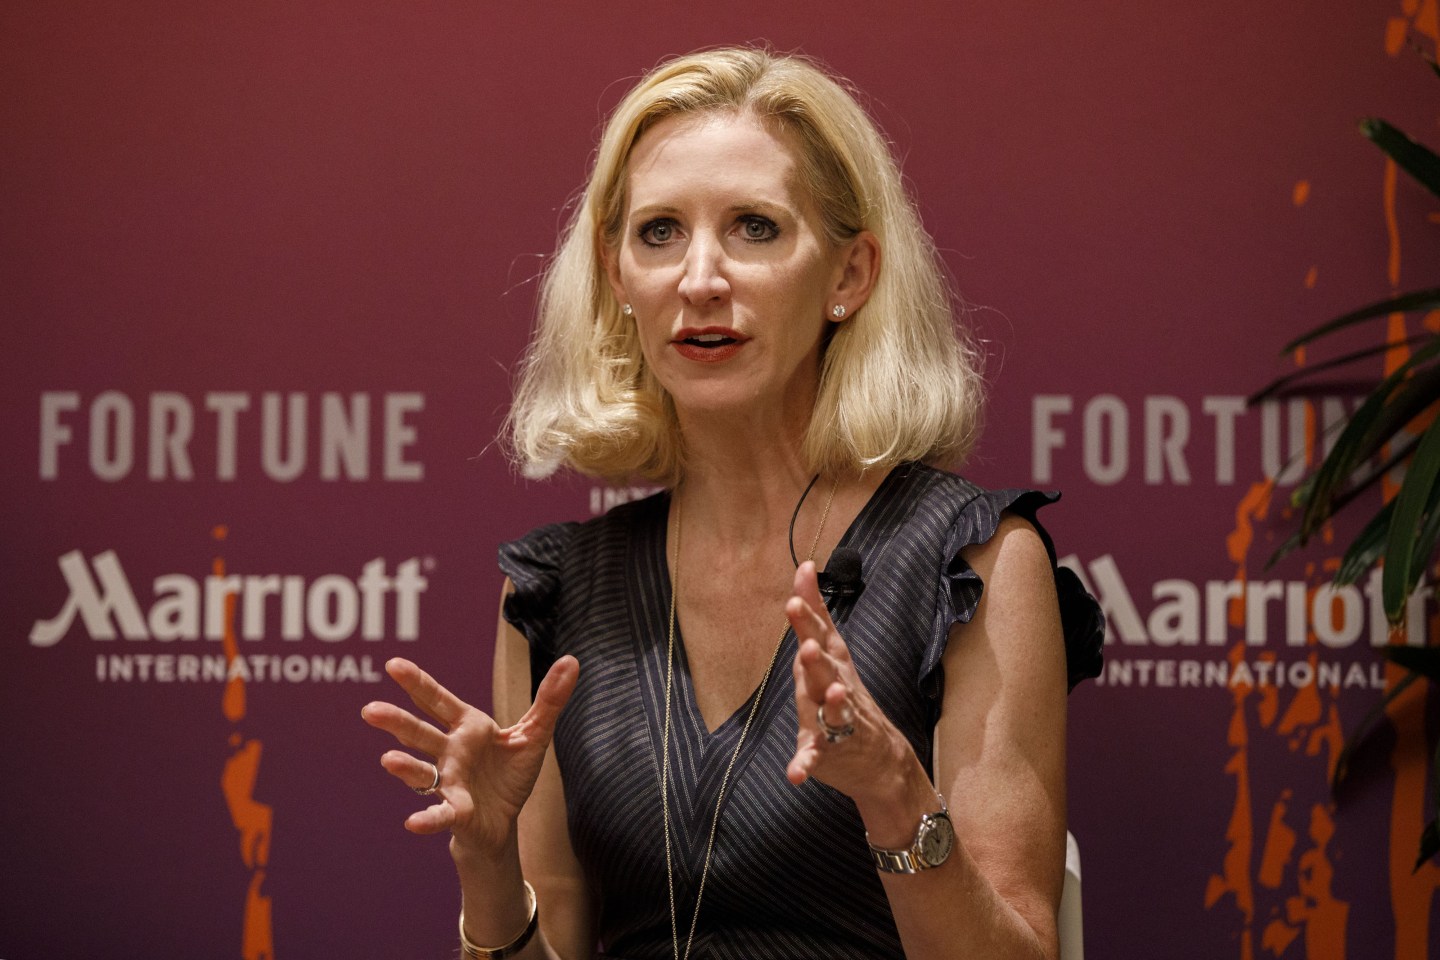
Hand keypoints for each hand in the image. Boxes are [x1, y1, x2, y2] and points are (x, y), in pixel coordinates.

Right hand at [360, 655, 577, 854]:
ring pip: (422, 772)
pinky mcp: (456, 811)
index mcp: (467, 727)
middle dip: (397, 721)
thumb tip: (572, 661)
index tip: (393, 664)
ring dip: (405, 767)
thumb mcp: (534, 735)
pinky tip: (413, 823)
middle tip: (369, 710)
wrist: (503, 822)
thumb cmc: (509, 774)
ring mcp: (450, 782)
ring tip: (387, 760)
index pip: (439, 701)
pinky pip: (439, 813)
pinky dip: (427, 818)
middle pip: (421, 733)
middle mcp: (451, 752)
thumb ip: (549, 699)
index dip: (418, 683)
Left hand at [784, 561, 907, 801]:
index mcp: (834, 664)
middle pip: (827, 669)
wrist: (880, 760)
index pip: (822, 632)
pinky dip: (805, 764)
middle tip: (809, 644)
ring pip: (833, 710)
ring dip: (830, 702)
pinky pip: (816, 758)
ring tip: (829, 693)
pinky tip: (795, 774)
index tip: (801, 584)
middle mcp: (837, 689)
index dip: (811, 612)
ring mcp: (837, 722)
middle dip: (819, 657)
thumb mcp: (830, 653)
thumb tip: (805, 566)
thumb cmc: (844, 697)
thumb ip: (815, 613)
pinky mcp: (829, 753)